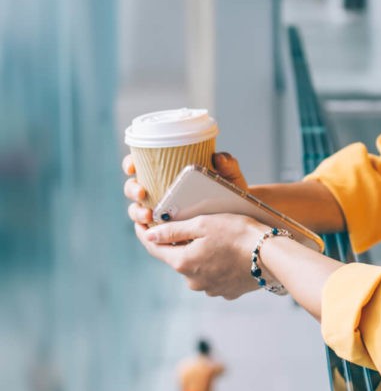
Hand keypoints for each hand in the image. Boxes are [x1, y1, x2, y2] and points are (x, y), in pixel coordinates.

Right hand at [122, 150, 247, 227]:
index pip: (143, 164)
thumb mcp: (230, 177)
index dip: (131, 163)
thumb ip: (228, 165)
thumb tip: (218, 158)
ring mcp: (162, 210)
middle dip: (132, 190)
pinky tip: (152, 232)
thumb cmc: (231, 191)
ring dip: (137, 212)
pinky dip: (146, 232)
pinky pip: (150, 231)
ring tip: (149, 215)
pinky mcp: (167, 229)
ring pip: (138, 210)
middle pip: (134, 188)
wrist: (240, 215)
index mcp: (169, 171)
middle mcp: (160, 190)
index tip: (133, 167)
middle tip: (142, 193)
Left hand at [136, 212, 265, 298]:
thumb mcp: (204, 224)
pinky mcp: (226, 292)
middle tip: (192, 225)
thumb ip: (174, 230)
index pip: (154, 248)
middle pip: (177, 258)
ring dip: (200, 254)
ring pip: (197, 268)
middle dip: (180, 243)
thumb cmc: (239, 234)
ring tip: (218, 238)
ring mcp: (209, 289)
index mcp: (183, 262)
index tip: (141, 223)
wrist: (271, 256)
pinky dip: (216, 265)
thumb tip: (149, 235)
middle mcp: (192, 281)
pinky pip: (214, 276)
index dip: (145, 234)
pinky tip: (229, 253)